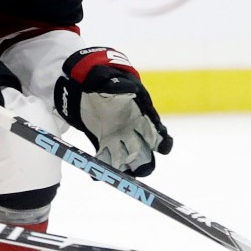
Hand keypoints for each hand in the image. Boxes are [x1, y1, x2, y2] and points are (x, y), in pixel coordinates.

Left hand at [52, 46, 171, 175]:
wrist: (87, 81)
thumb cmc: (105, 77)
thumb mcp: (109, 77)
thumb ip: (117, 84)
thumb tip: (126, 90)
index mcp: (141, 112)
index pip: (157, 129)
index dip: (161, 140)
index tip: (163, 149)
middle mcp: (134, 128)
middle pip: (145, 150)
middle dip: (143, 162)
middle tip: (136, 169)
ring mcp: (120, 136)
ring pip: (126, 158)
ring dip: (122, 167)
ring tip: (112, 173)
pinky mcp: (104, 141)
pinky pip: (106, 157)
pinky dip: (103, 166)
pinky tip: (96, 174)